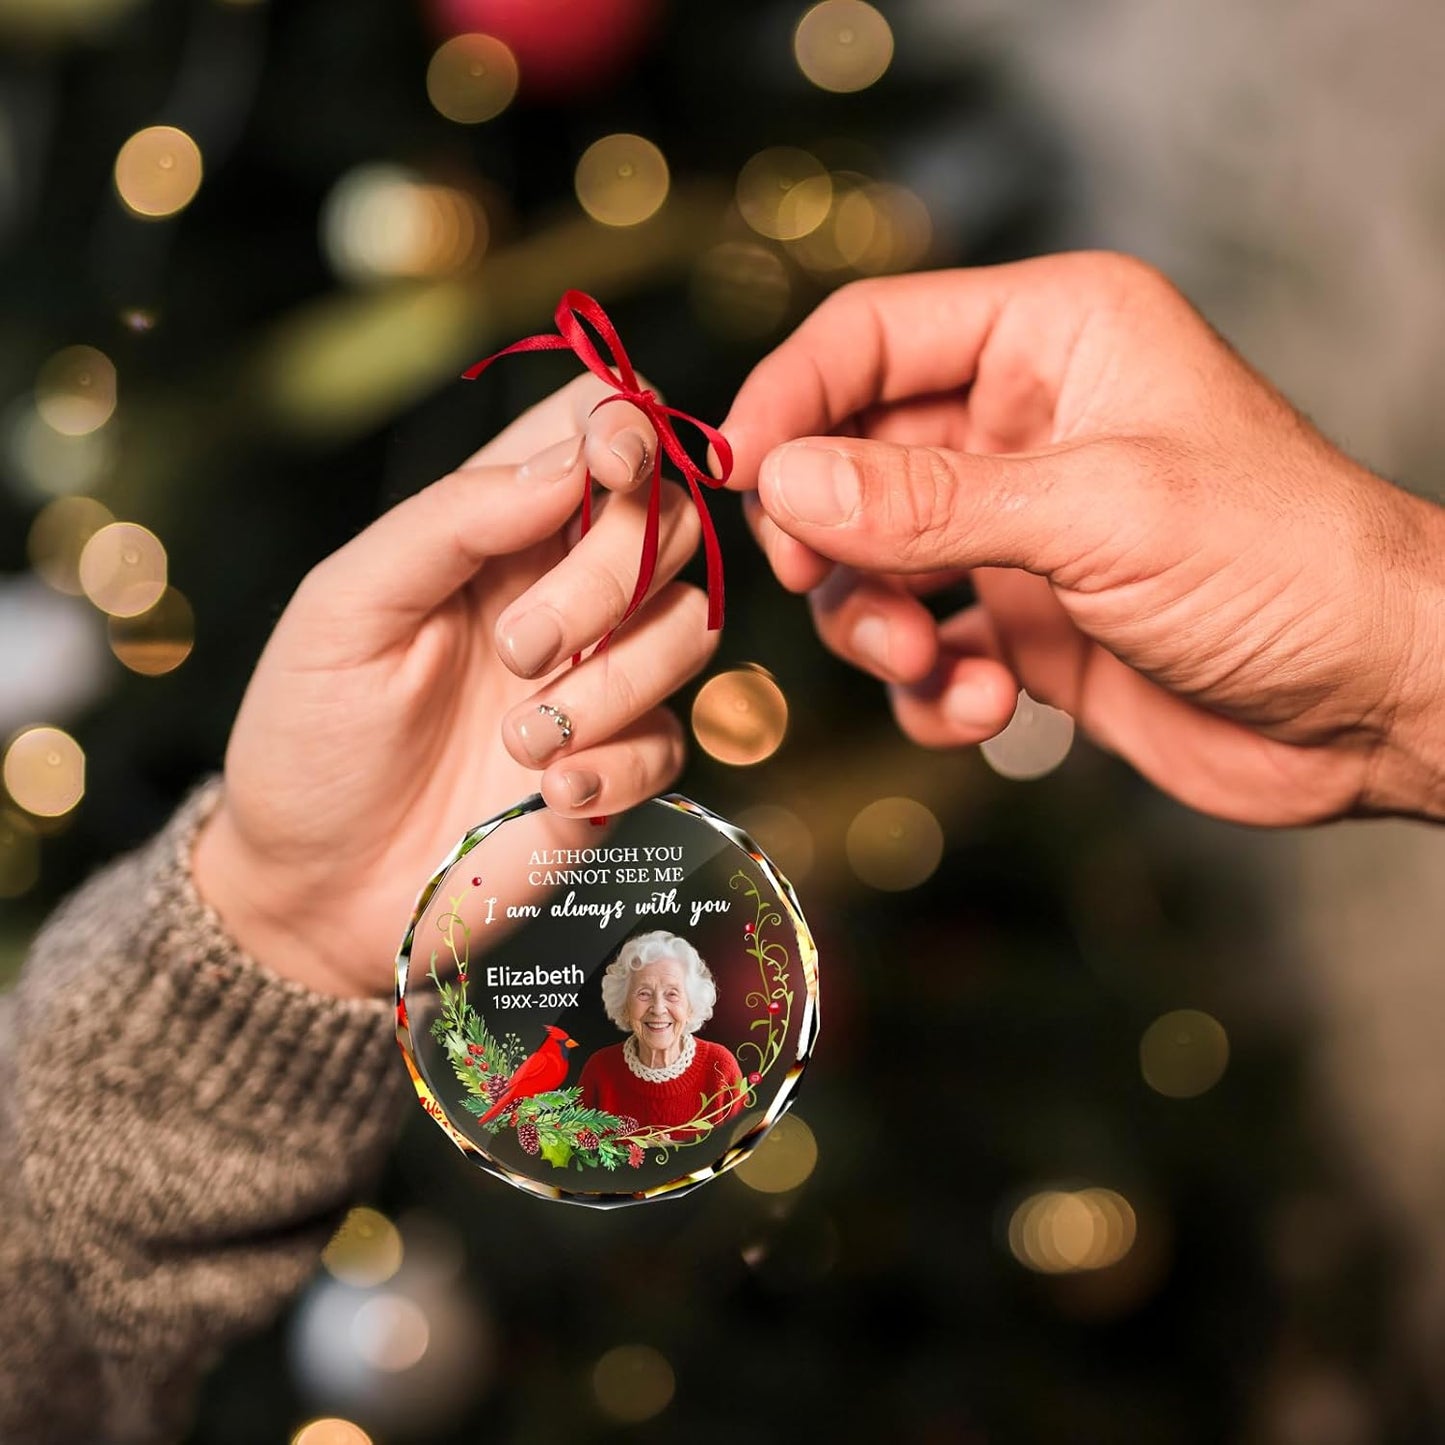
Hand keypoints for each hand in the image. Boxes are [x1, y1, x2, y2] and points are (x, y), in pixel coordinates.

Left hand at [193, 375, 715, 996]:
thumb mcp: (346, 608)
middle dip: (609, 576)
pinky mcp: (620, 766)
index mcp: (495, 532)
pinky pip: (671, 740)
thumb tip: (572, 458)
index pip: (596, 433)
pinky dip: (614, 766)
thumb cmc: (310, 736)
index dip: (628, 427)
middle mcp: (563, 592)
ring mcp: (599, 679)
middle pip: (669, 523)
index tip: (613, 464)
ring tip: (516, 741)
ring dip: (612, 683)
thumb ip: (453, 519)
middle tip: (517, 648)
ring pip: (690, 627)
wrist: (315, 891)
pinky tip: (545, 795)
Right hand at [723, 252, 1444, 825]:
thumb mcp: (1097, 515)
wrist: (1373, 706)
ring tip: (928, 663)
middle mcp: (1021, 424)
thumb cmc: (1285, 566)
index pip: (870, 337)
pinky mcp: (1021, 621)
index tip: (733, 477)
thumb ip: (928, 501)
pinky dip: (928, 688)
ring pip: (872, 561)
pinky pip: (922, 646)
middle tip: (826, 585)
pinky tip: (982, 711)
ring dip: (876, 622)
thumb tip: (784, 479)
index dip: (789, 401)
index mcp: (1050, 338)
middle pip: (851, 457)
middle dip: (831, 535)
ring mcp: (1016, 529)